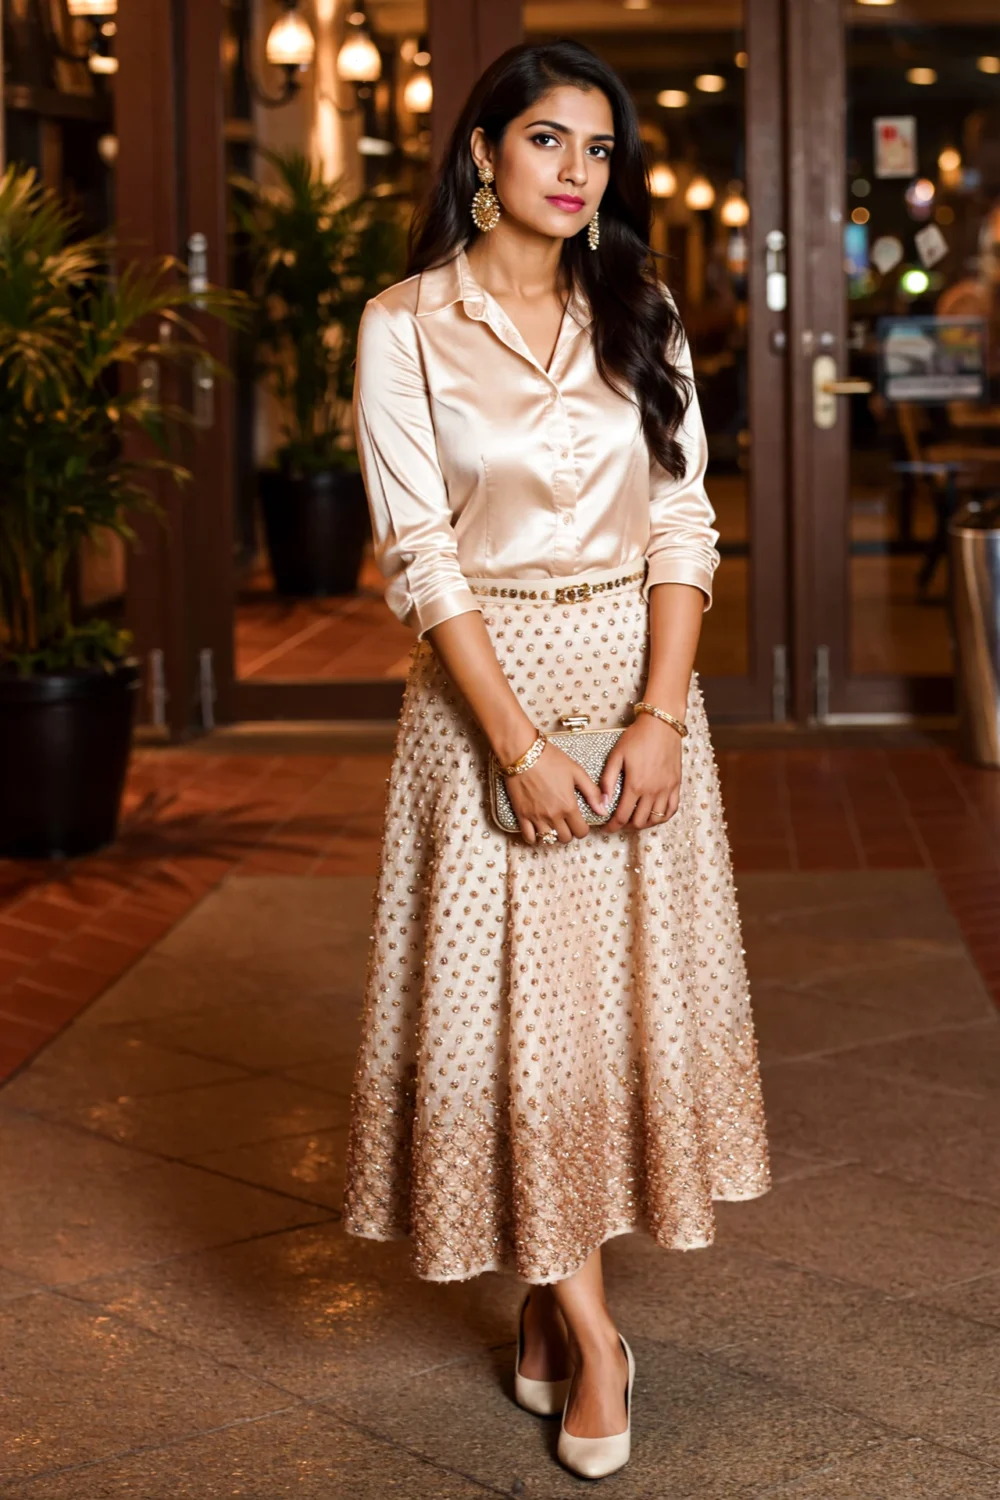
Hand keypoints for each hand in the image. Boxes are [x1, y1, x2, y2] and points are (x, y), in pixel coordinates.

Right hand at [504, 740, 606, 844]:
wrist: (523, 753)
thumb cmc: (551, 759)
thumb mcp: (577, 772)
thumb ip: (592, 793)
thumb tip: (603, 811)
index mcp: (568, 806)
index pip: (581, 832)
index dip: (583, 829)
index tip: (580, 822)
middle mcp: (553, 815)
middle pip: (565, 838)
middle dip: (569, 832)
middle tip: (567, 823)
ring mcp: (536, 817)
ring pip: (548, 840)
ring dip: (553, 836)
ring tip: (553, 826)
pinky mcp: (522, 815)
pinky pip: (529, 837)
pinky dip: (535, 838)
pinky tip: (538, 831)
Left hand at [600, 714, 682, 832]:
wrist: (662, 725)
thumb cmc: (637, 737)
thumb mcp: (616, 756)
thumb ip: (607, 781)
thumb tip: (601, 803)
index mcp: (635, 785)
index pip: (622, 817)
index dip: (612, 827)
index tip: (606, 828)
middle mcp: (652, 791)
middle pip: (639, 822)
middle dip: (626, 826)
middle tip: (619, 821)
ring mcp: (667, 789)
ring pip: (656, 819)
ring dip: (644, 823)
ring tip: (634, 818)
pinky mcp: (676, 785)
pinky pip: (672, 809)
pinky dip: (662, 817)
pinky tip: (653, 814)